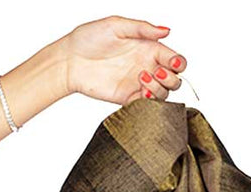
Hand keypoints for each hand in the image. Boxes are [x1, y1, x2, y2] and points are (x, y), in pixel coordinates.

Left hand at [59, 16, 186, 105]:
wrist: (71, 60)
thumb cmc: (89, 38)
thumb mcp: (117, 25)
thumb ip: (142, 28)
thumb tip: (166, 31)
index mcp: (148, 48)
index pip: (175, 59)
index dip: (179, 63)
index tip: (172, 63)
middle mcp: (147, 66)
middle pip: (174, 79)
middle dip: (171, 78)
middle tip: (156, 72)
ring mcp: (139, 84)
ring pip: (164, 94)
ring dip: (159, 88)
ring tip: (142, 78)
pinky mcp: (129, 98)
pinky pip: (148, 105)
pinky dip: (150, 102)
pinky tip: (141, 92)